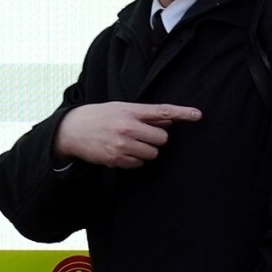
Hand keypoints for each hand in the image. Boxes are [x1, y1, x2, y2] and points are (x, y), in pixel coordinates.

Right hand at [54, 102, 202, 168]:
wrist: (72, 130)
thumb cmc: (100, 116)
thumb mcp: (121, 108)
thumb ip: (145, 114)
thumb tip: (169, 120)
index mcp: (130, 110)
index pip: (162, 111)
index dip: (182, 113)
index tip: (198, 115)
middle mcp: (128, 127)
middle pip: (162, 138)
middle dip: (156, 138)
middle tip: (142, 134)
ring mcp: (122, 144)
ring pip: (152, 154)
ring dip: (146, 150)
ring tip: (130, 143)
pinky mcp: (116, 159)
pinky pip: (139, 164)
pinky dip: (135, 160)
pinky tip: (122, 151)